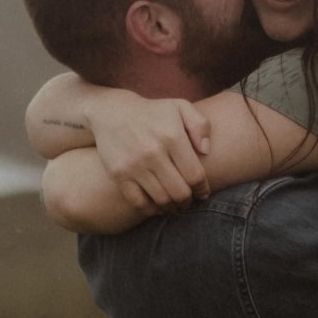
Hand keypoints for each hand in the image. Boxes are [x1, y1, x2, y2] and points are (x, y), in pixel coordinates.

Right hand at [90, 94, 212, 211]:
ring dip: (172, 207)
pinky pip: (138, 202)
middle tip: (188, 201)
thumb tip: (206, 151)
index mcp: (172, 136)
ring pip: (161, 200)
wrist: (112, 112)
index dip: (202, 189)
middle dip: (188, 201)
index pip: (195, 175)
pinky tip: (156, 206)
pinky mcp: (119, 175)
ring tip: (175, 205)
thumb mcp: (180, 107)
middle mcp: (153, 152)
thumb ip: (201, 125)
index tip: (202, 193)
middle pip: (180, 192)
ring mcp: (134, 165)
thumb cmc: (153, 112)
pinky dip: (151, 210)